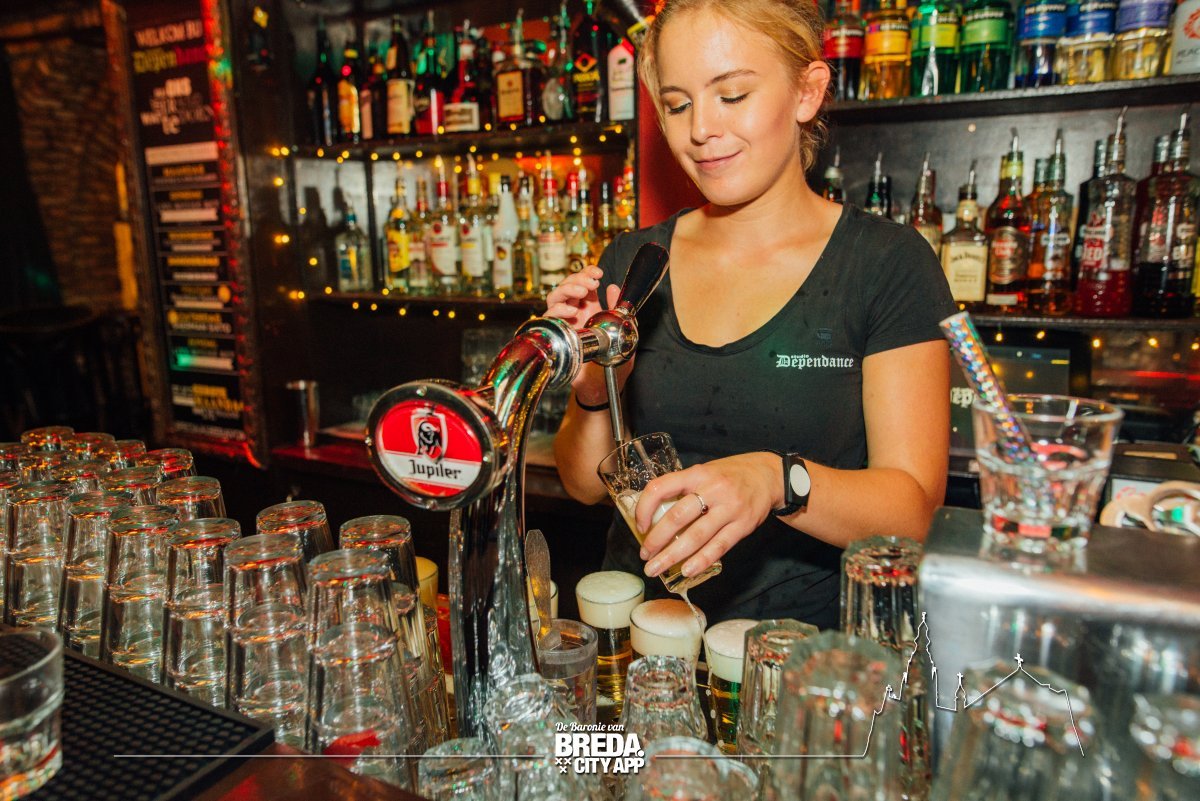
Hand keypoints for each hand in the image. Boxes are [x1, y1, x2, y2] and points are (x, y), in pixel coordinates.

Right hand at [544, 266, 632, 405]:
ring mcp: (563, 324)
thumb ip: (618, 309)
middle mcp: (573, 313)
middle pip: (566, 286)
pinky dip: (558, 311)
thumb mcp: (622, 332)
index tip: (598, 272)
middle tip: (591, 282)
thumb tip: (613, 287)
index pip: (582, 283)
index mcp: (589, 308)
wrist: (600, 387)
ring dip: (567, 290)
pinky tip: (572, 313)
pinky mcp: (555, 336)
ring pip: (554, 297)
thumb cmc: (611, 361)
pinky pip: (548, 318)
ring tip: (582, 293)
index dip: (586, 273)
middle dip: (577, 279)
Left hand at [636, 452, 781, 579]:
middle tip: (645, 556)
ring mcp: (729, 508)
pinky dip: (701, 561)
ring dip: (673, 556)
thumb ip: (683, 489)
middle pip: (677, 517)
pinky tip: (687, 571)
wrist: (769, 476)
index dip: (645, 508)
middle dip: (656, 540)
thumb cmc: (730, 475)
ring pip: (696, 536)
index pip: (661, 487)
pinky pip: (719, 546)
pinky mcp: (743, 525)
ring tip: (657, 568)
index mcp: (697, 474)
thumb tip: (655, 515)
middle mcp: (713, 489)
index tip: (640, 526)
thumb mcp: (704, 472)